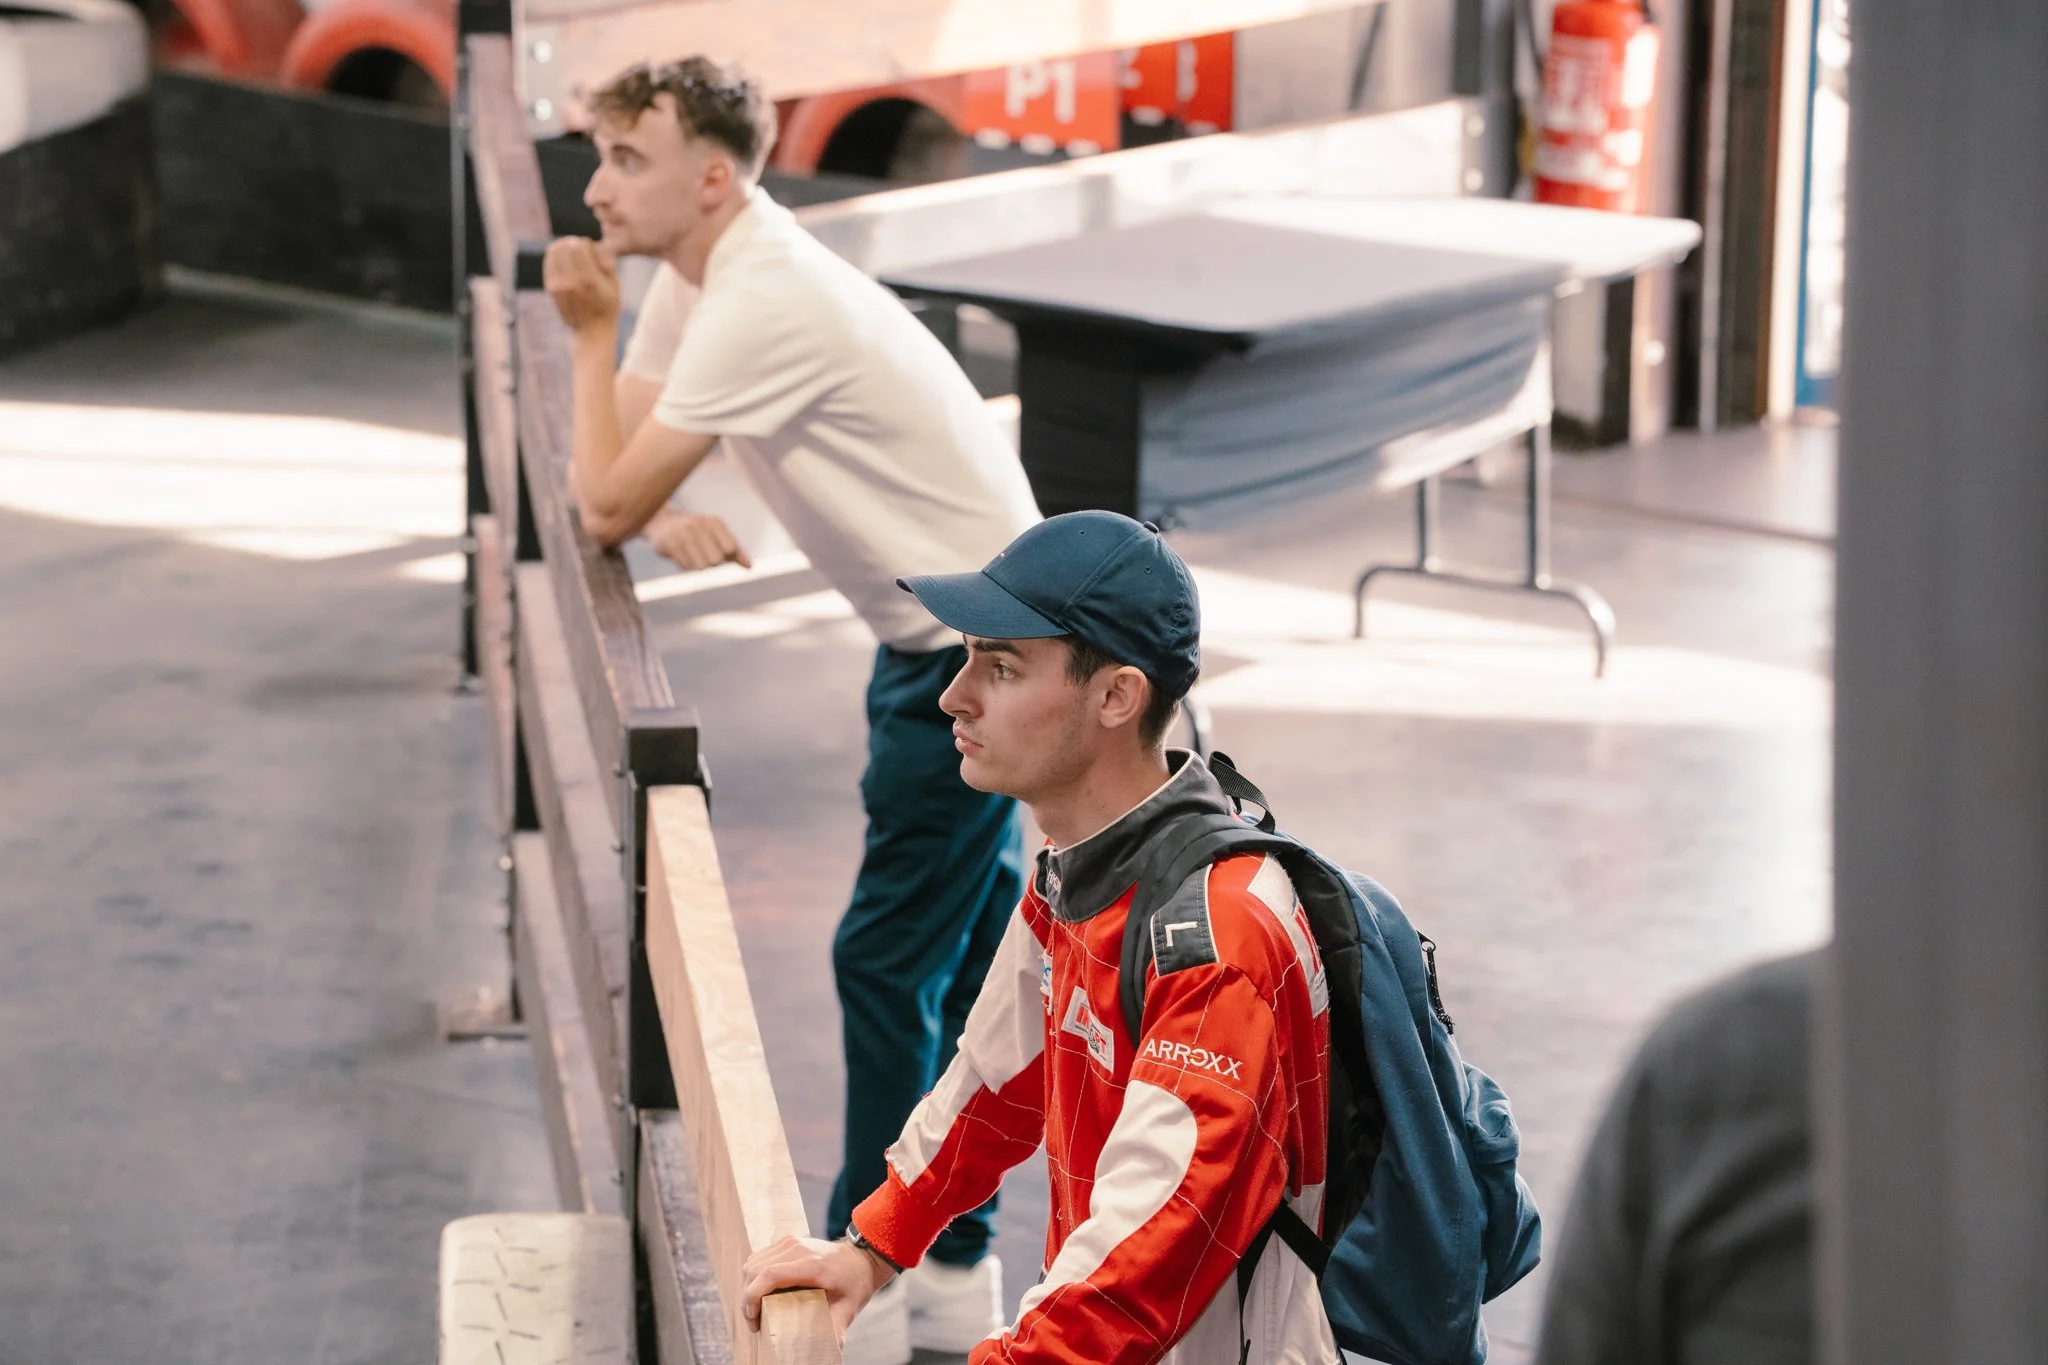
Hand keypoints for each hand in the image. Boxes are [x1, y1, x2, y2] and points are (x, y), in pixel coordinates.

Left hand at [543, 236, 618, 334]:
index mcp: (589, 279)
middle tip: (580, 248)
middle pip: (563, 246)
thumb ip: (606, 261)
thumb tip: (594, 245)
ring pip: (552, 251)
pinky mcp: (551, 288)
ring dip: (562, 247)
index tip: (592, 250)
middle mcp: (571, 281)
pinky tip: (565, 262)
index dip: (586, 243)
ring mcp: (558, 285)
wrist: (592, 330)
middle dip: (572, 242)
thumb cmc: (608, 305)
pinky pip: (548, 262)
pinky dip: (555, 256)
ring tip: (572, 253)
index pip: (578, 245)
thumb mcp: (615, 283)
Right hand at [648, 509, 750, 570]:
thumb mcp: (717, 536)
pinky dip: (685, 564)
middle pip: (716, 561)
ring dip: (697, 565)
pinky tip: (680, 553)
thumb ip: (735, 551)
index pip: (730, 548)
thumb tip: (750, 567)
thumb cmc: (697, 531)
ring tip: (690, 553)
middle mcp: (698, 525)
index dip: (726, 555)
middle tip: (702, 553)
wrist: (662, 522)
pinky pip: (685, 566)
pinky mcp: (668, 545)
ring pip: (701, 567)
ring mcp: (682, 534)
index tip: (718, 550)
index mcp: (714, 522)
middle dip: (711, 562)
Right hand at [741, 1235, 891, 1342]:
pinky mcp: (788, 1241)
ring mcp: (791, 1242)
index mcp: (811, 1265)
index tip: (753, 1318)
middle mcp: (797, 1249)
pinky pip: (760, 1256)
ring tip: (756, 1308)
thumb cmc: (855, 1283)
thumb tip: (830, 1351)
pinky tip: (761, 1291)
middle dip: (747, 1297)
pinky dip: (754, 1275)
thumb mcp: (848, 1309)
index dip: (752, 1296)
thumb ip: (836, 1330)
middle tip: (754, 1321)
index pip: (769, 1274)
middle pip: (755, 1269)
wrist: (863, 1258)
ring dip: (748, 1285)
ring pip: (753, 1261)